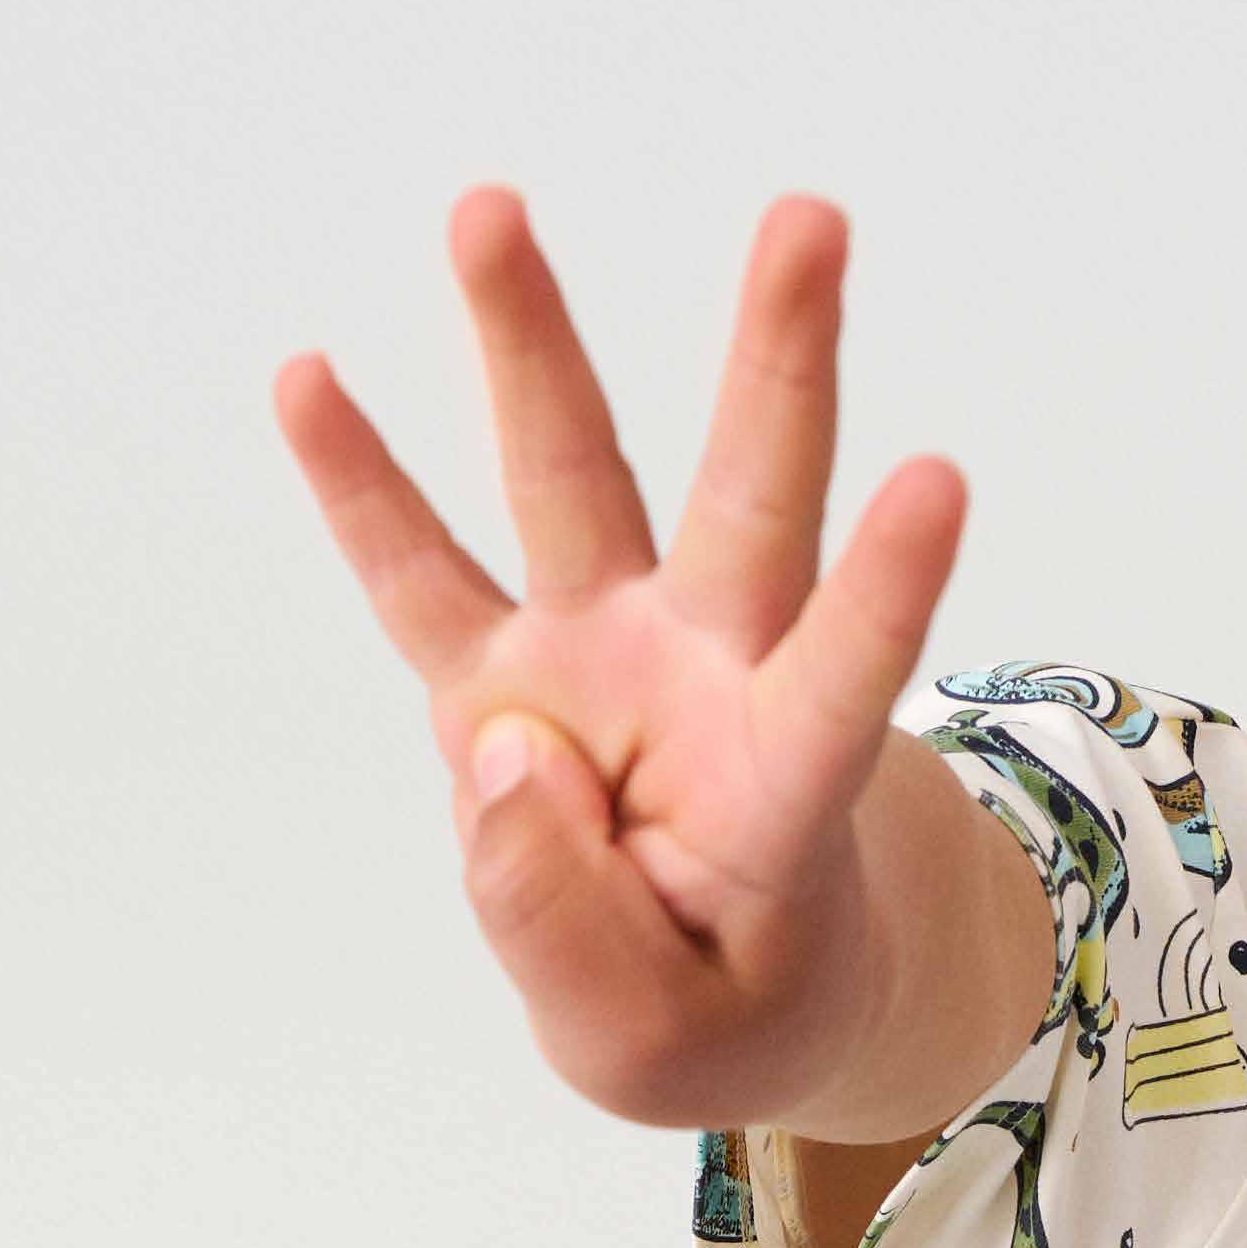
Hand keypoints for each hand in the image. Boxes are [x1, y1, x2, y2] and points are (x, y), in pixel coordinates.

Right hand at [275, 189, 972, 1132]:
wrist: (735, 990)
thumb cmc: (731, 1006)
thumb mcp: (654, 1039)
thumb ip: (566, 924)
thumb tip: (501, 758)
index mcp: (781, 787)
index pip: (841, 681)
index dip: (887, 595)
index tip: (939, 477)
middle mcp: (706, 681)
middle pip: (750, 501)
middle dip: (779, 359)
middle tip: (808, 216)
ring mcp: (603, 662)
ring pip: (572, 484)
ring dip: (532, 341)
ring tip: (487, 209)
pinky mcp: (506, 680)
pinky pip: (418, 579)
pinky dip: (364, 484)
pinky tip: (307, 380)